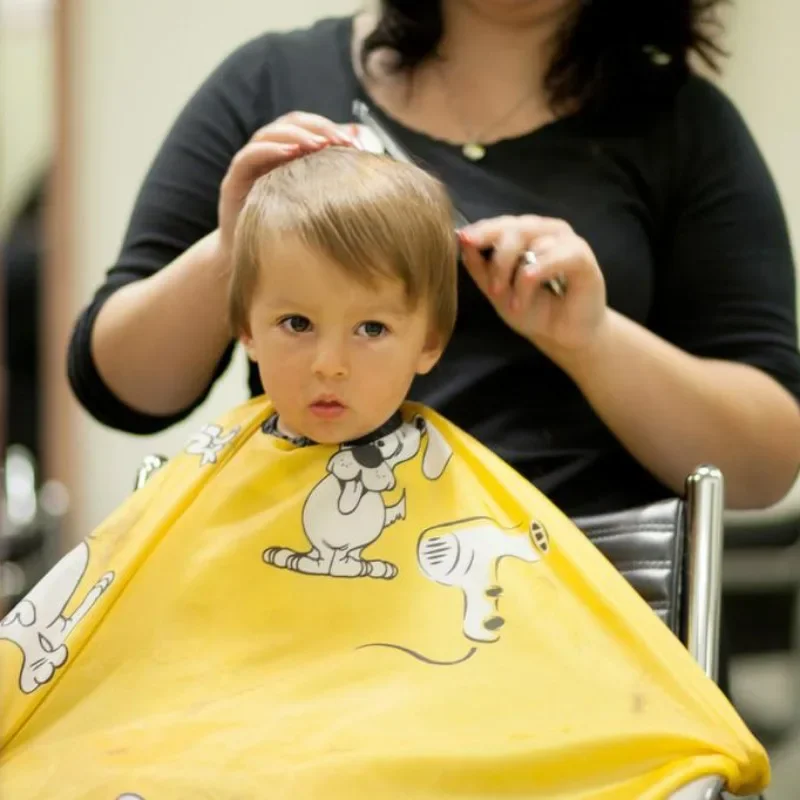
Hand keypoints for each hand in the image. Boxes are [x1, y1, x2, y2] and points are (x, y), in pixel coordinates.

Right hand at [217, 111, 355, 260]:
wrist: (255, 265)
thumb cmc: (289, 235)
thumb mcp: (317, 203)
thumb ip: (334, 173)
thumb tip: (360, 141)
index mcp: (289, 156)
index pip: (309, 126)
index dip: (331, 128)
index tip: (355, 145)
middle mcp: (268, 156)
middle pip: (290, 123)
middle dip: (317, 128)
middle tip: (339, 142)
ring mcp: (249, 167)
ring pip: (268, 134)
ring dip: (296, 135)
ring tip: (318, 144)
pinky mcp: (232, 183)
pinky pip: (248, 156)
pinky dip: (269, 149)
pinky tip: (290, 152)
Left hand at [458, 215, 607, 356]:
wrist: (563, 336)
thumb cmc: (534, 310)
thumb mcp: (497, 291)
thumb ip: (479, 266)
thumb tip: (461, 240)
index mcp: (525, 234)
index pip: (500, 224)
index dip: (481, 230)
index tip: (462, 239)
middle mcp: (545, 230)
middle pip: (513, 228)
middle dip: (498, 259)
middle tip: (493, 290)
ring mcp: (565, 240)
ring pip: (530, 242)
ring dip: (515, 276)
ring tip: (514, 304)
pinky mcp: (581, 255)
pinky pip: (550, 257)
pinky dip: (532, 277)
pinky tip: (524, 297)